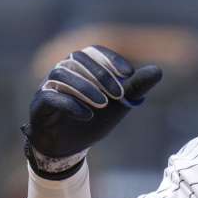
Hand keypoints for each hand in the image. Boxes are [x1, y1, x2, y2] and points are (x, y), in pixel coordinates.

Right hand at [22, 45, 162, 178]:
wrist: (69, 146)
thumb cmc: (93, 118)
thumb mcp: (118, 103)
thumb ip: (135, 87)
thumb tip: (158, 70)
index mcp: (82, 66)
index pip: (94, 51)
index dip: (111, 59)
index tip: (129, 73)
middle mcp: (63, 70)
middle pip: (78, 59)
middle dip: (101, 75)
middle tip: (119, 94)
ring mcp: (48, 86)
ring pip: (61, 74)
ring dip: (85, 88)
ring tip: (103, 105)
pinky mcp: (39, 104)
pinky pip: (51, 97)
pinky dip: (70, 104)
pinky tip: (87, 116)